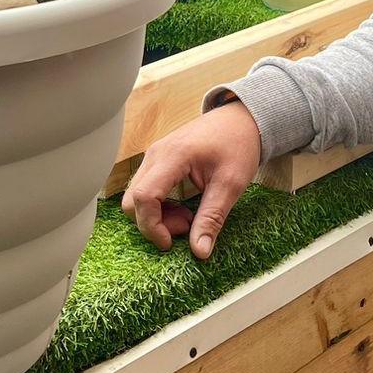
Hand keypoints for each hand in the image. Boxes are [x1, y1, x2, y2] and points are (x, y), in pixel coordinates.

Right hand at [121, 98, 261, 260]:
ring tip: (189, 217)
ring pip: (136, 197)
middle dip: (153, 224)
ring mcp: (153, 157)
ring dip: (157, 216)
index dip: (152, 226)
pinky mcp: (157, 162)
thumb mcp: (231, 185)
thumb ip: (212, 218)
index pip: (144, 197)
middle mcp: (155, 155)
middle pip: (132, 200)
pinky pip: (145, 191)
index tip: (172, 243)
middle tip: (187, 226)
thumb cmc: (238, 145)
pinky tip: (183, 208)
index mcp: (172, 156)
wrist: (240, 120)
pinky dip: (159, 207)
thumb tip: (199, 252)